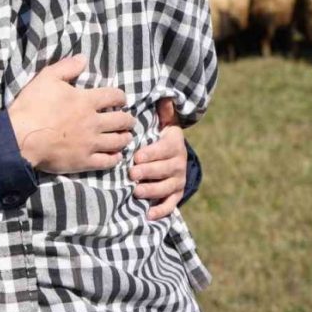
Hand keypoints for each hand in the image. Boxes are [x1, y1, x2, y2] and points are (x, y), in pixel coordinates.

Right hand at [7, 55, 132, 173]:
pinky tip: (116, 156)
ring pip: (117, 141)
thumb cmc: (33, 106)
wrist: (20, 137)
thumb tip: (83, 59)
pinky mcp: (83, 161)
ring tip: (126, 137)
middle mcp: (93, 122)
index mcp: (86, 101)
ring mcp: (90, 143)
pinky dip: (115, 159)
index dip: (121, 97)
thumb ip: (67, 67)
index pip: (113, 96)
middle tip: (129, 120)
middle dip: (128, 120)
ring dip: (125, 138)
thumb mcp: (47, 77)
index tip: (122, 100)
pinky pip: (106, 162)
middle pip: (121, 120)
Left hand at [130, 98, 186, 220]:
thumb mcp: (165, 124)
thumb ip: (164, 113)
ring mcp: (178, 180)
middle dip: (148, 172)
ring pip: (166, 187)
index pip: (165, 149)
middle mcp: (179, 163)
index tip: (136, 157)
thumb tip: (165, 97)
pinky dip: (161, 210)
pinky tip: (149, 215)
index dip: (152, 153)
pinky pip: (171, 203)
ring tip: (136, 191)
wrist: (174, 156)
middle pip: (165, 169)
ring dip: (152, 191)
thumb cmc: (161, 138)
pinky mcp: (176, 194)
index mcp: (174, 145)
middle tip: (132, 174)